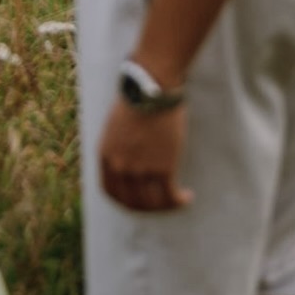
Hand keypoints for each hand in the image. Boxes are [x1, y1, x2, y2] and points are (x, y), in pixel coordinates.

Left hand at [98, 98, 191, 212]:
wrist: (152, 86)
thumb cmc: (139, 98)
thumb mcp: (117, 125)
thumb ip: (120, 146)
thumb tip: (132, 157)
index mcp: (106, 155)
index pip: (111, 191)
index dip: (124, 201)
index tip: (137, 201)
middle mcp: (120, 167)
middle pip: (131, 202)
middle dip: (146, 208)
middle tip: (160, 204)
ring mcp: (141, 169)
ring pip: (152, 203)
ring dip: (165, 206)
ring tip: (177, 200)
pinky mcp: (163, 167)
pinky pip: (170, 195)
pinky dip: (179, 201)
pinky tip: (188, 197)